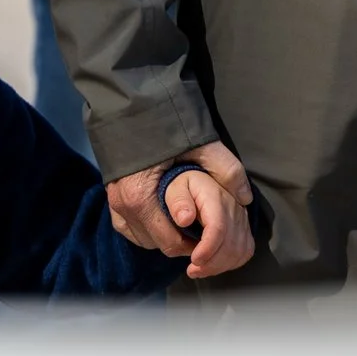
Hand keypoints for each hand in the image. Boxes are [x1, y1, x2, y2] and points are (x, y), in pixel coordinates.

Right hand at [108, 141, 253, 262]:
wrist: (132, 109)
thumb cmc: (166, 128)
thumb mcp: (202, 145)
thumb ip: (227, 170)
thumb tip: (246, 197)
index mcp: (142, 199)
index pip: (170, 243)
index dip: (193, 246)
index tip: (208, 236)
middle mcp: (124, 206)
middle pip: (157, 244)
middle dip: (180, 242)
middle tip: (199, 229)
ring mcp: (114, 204)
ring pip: (143, 239)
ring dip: (163, 236)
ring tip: (182, 221)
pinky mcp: (110, 199)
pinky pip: (128, 229)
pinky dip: (145, 229)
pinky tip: (160, 216)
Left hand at [159, 166, 255, 279]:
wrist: (194, 185)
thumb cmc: (181, 189)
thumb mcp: (173, 190)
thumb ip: (177, 203)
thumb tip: (185, 219)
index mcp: (215, 195)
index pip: (218, 227)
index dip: (208, 248)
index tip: (194, 261)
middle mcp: (233, 207)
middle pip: (231, 243)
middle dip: (212, 262)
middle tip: (192, 270)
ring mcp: (241, 218)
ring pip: (240, 250)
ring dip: (220, 266)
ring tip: (199, 270)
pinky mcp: (244, 228)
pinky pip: (245, 251)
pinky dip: (230, 263)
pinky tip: (214, 266)